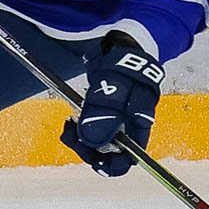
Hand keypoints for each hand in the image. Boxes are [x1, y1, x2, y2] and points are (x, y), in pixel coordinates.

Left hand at [60, 43, 163, 176]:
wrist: (118, 44)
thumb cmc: (123, 65)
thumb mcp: (114, 89)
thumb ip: (104, 115)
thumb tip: (90, 141)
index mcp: (139, 127)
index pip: (127, 160)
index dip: (109, 164)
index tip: (90, 158)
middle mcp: (128, 128)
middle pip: (108, 153)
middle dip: (87, 148)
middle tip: (70, 134)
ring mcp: (115, 121)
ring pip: (96, 142)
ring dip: (79, 138)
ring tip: (69, 124)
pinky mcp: (102, 113)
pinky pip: (89, 130)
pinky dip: (78, 128)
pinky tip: (72, 119)